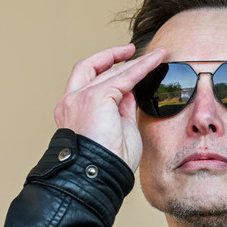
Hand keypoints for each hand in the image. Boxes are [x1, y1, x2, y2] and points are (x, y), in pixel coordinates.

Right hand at [54, 45, 166, 169]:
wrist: (96, 175)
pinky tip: (156, 60)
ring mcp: (80, 97)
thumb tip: (131, 91)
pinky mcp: (96, 97)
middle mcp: (71, 101)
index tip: (122, 62)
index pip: (87, 81)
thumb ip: (121, 108)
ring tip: (155, 56)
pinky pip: (124, 76)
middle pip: (91, 68)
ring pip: (109, 71)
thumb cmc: (108, 162)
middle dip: (112, 57)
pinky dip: (142, 66)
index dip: (104, 69)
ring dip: (133, 61)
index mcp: (72, 111)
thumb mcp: (117, 129)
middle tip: (133, 51)